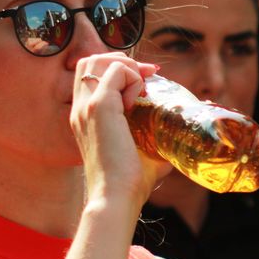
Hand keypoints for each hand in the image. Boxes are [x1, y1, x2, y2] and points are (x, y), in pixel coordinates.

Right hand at [70, 53, 158, 206]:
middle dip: (120, 61)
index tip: (144, 83)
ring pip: (100, 60)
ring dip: (125, 66)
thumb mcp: (141, 152)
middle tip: (145, 78)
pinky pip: (117, 71)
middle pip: (91, 61)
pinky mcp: (100, 106)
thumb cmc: (130, 183)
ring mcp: (86, 106)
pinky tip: (140, 100)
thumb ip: (153, 138)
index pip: (91, 75)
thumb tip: (179, 134)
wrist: (116, 198)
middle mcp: (79, 108)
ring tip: (141, 88)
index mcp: (83, 117)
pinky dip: (133, 78)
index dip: (118, 70)